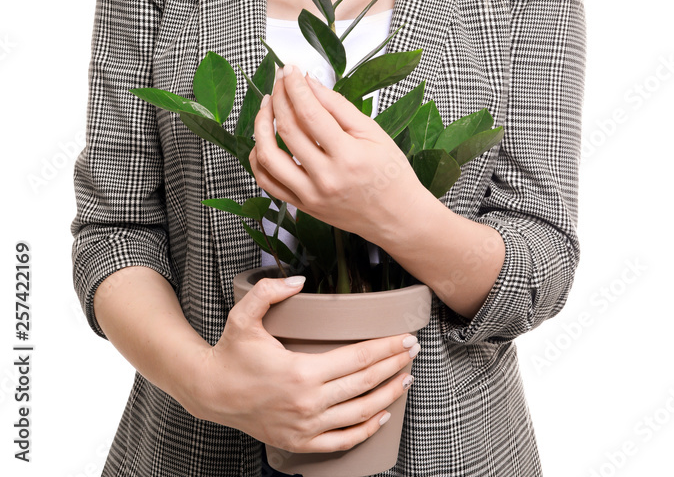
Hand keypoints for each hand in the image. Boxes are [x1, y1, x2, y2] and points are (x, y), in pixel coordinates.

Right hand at [186, 275, 420, 454]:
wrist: (210, 393)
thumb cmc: (230, 353)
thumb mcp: (244, 316)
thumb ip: (270, 292)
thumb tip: (299, 280)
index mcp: (301, 372)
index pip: (357, 358)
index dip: (385, 348)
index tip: (405, 337)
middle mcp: (308, 403)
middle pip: (365, 384)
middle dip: (394, 365)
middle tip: (414, 351)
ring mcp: (305, 426)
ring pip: (359, 413)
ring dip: (388, 396)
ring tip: (406, 379)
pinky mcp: (300, 442)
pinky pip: (342, 440)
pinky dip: (366, 430)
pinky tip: (381, 416)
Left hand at [249, 65, 423, 244]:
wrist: (397, 217)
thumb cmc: (391, 173)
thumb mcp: (373, 132)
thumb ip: (339, 106)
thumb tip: (310, 83)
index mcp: (348, 156)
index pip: (310, 113)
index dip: (295, 86)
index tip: (290, 69)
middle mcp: (326, 178)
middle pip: (288, 130)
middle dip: (279, 97)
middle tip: (280, 79)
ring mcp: (311, 195)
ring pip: (268, 157)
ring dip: (261, 125)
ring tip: (268, 105)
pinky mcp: (303, 206)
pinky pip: (267, 182)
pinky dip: (258, 158)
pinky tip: (264, 139)